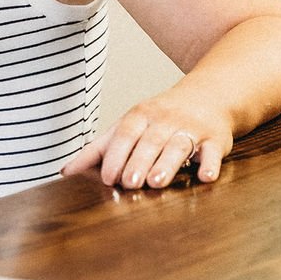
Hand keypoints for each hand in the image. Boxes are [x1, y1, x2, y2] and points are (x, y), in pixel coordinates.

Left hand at [61, 87, 232, 189]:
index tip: (107, 177)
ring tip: (156, 182)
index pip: (125, 133)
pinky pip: (213, 152)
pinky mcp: (215, 140)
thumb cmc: (160, 118)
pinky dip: (210, 164)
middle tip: (129, 183)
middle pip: (150, 141)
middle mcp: (165, 121)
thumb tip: (65, 171)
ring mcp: (191, 129)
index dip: (116, 154)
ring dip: (167, 164)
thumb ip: (98, 149)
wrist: (208, 96)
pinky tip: (205, 176)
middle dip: (139, 162)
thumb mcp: (128, 126)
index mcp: (141, 116)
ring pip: (178, 146)